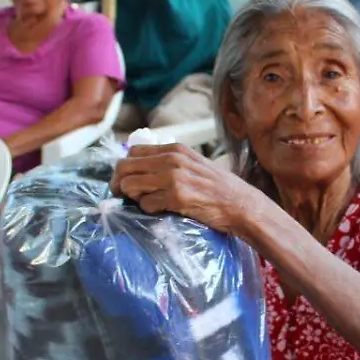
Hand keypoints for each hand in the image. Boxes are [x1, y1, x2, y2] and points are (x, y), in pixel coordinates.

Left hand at [111, 144, 258, 236]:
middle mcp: (172, 160)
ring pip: (130, 185)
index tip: (127, 181)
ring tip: (144, 203)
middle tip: (124, 196)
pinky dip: (148, 210)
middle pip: (125, 167)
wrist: (240, 204)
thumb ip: (169, 162)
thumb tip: (140, 169)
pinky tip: (161, 210)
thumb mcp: (193, 164)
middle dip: (119, 183)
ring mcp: (174, 178)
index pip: (132, 151)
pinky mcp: (177, 197)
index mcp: (175, 149)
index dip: (125, 168)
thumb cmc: (218, 187)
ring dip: (132, 197)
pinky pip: (146, 204)